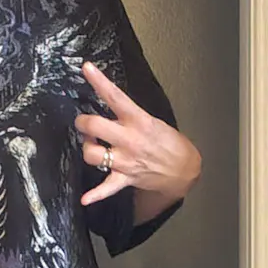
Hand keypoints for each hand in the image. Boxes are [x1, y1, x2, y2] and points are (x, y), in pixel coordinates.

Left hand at [75, 62, 200, 209]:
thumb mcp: (152, 121)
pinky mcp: (126, 178)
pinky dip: (95, 195)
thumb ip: (130, 116)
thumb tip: (109, 108)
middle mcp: (130, 140)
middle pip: (94, 126)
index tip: (86, 68)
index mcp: (139, 121)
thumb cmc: (168, 142)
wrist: (185, 169)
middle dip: (83, 123)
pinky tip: (85, 199)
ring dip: (87, 149)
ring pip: (92, 154)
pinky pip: (106, 188)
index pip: (115, 97)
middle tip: (83, 122)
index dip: (99, 81)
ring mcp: (126, 160)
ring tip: (91, 145)